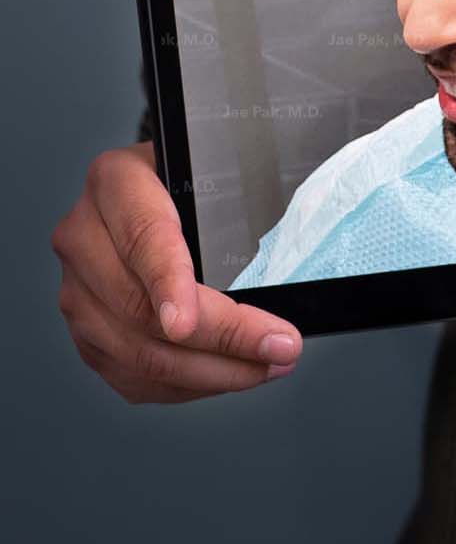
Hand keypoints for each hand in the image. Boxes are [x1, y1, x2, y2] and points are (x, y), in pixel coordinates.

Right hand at [52, 140, 303, 401]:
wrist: (145, 187)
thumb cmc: (187, 172)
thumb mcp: (208, 158)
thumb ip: (234, 187)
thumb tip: (289, 237)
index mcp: (115, 183)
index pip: (142, 239)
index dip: (167, 286)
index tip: (186, 324)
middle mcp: (84, 239)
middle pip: (142, 309)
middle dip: (220, 338)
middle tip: (280, 347)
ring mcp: (78, 292)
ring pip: (137, 353)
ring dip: (210, 372)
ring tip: (266, 366)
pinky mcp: (86, 332)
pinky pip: (130, 375)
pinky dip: (184, 385)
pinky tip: (226, 376)